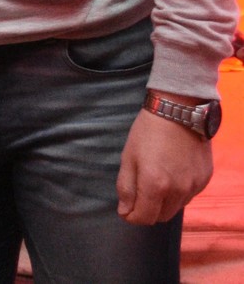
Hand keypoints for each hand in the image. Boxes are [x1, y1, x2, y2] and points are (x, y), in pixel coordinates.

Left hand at [116, 98, 213, 224]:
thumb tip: (125, 212)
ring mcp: (194, 186)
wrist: (179, 111)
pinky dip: (178, 192)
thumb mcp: (128, 157)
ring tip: (156, 180)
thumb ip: (126, 187)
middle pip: (161, 217)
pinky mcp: (205, 179)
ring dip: (163, 202)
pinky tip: (171, 173)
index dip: (131, 216)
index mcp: (155, 185)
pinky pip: (189, 196)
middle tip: (139, 194)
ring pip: (176, 208)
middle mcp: (178, 190)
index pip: (143, 218)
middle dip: (147, 211)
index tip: (125, 208)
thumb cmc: (147, 132)